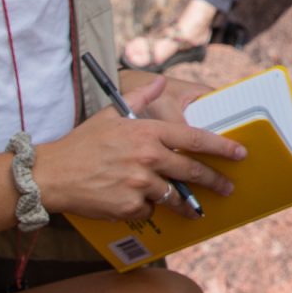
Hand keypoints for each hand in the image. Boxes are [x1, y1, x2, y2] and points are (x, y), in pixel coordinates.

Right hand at [36, 77, 244, 221]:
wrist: (52, 174)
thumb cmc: (83, 144)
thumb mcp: (111, 115)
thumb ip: (140, 99)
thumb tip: (160, 82)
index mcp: (147, 133)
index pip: (194, 139)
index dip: (220, 147)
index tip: (239, 153)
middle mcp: (147, 158)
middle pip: (192, 171)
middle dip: (215, 180)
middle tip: (228, 187)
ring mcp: (138, 184)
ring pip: (173, 196)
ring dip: (183, 202)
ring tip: (193, 209)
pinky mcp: (128, 207)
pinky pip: (148, 210)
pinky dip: (146, 209)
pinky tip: (136, 203)